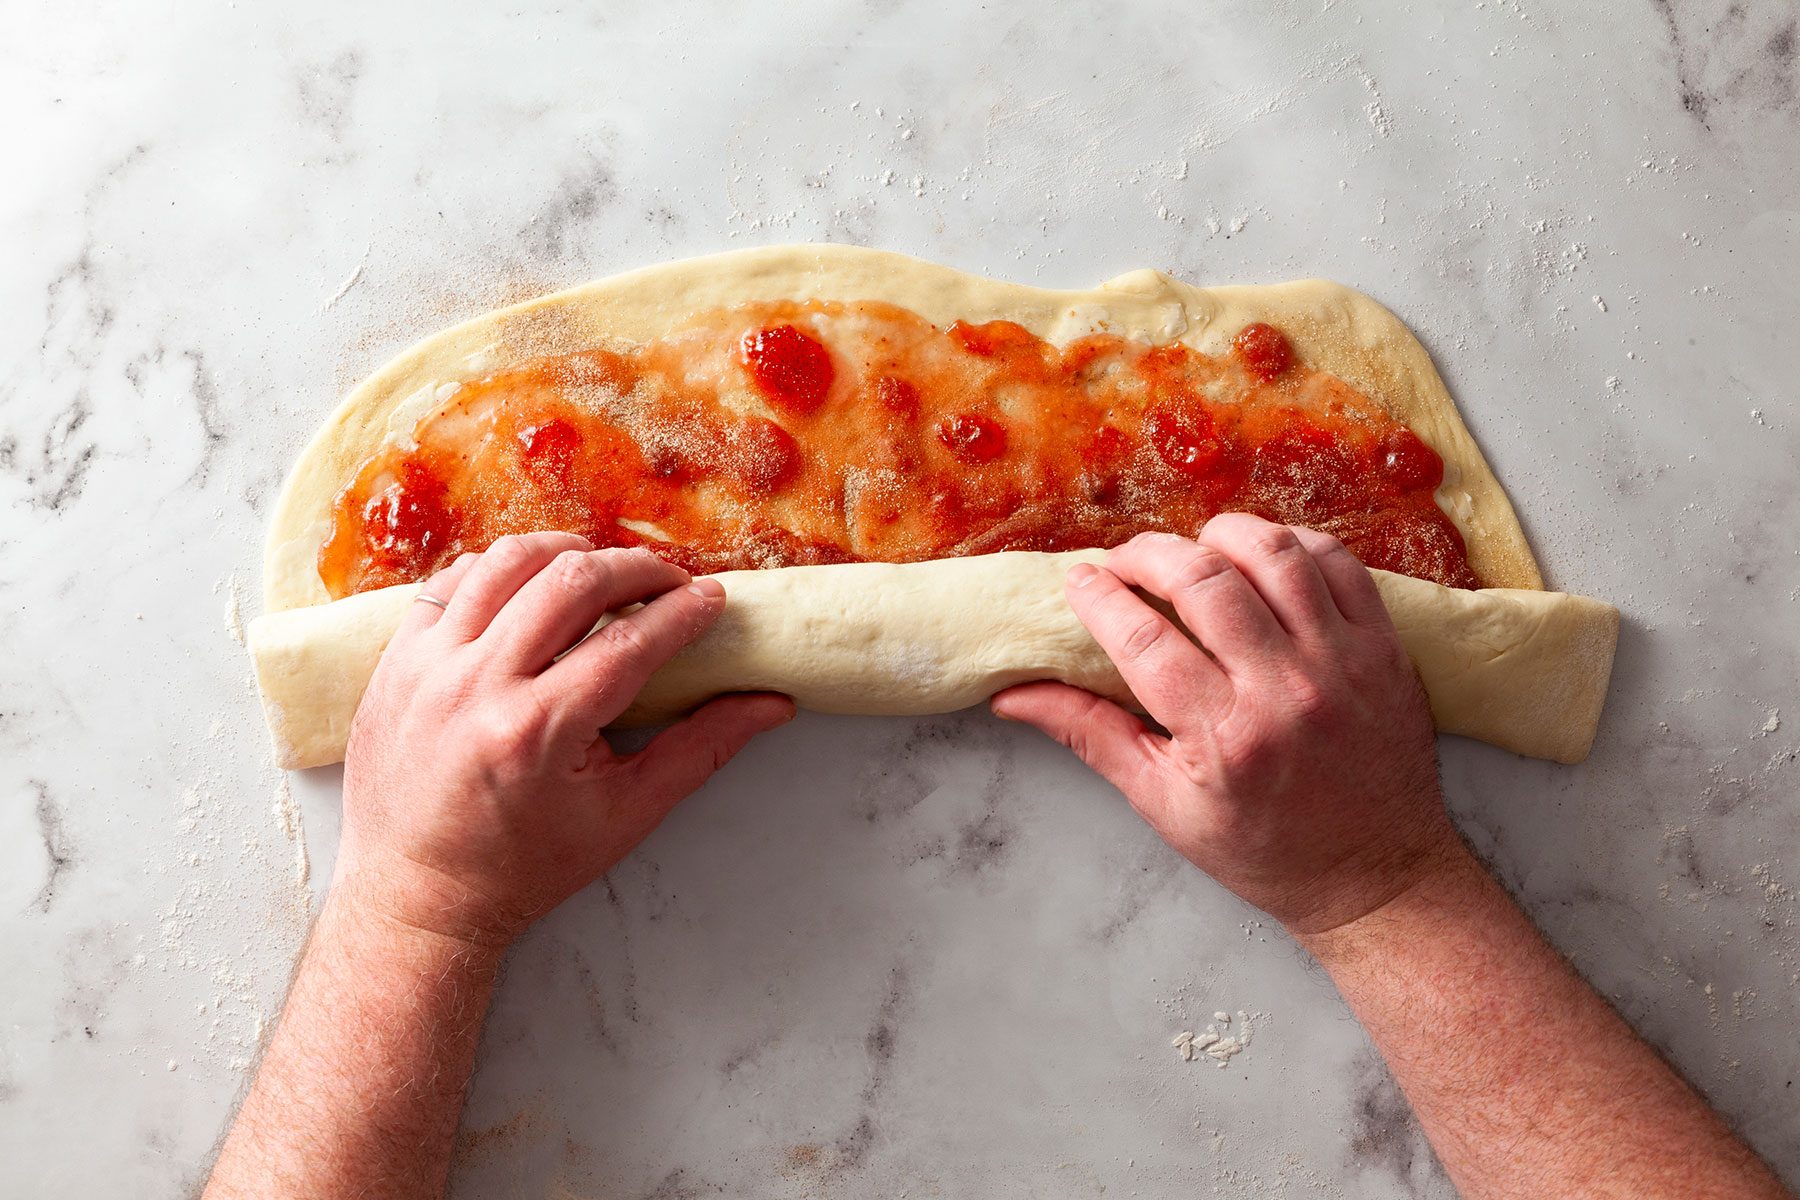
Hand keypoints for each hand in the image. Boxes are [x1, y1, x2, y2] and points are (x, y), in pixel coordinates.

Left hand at [337, 533, 793, 945]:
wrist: (416, 895)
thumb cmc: (525, 865)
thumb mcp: (624, 815)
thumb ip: (701, 750)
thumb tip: (771, 703)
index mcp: (537, 732)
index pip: (629, 641)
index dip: (682, 611)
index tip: (713, 597)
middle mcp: (477, 687)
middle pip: (572, 581)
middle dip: (637, 569)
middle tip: (669, 583)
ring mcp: (427, 666)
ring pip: (508, 562)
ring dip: (569, 553)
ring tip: (604, 571)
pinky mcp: (396, 659)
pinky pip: (453, 580)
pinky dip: (502, 570)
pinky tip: (535, 584)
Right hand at [993, 515, 1462, 936]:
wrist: (1377, 877)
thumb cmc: (1263, 849)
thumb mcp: (1164, 806)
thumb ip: (1092, 737)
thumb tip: (1013, 696)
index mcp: (1223, 738)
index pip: (1143, 638)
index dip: (1099, 598)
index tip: (1078, 582)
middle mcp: (1285, 691)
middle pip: (1203, 580)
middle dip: (1147, 555)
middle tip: (1124, 562)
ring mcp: (1342, 663)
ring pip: (1274, 553)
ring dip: (1219, 536)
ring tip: (1192, 550)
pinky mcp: (1383, 648)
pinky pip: (1336, 563)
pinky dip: (1291, 544)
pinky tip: (1259, 559)